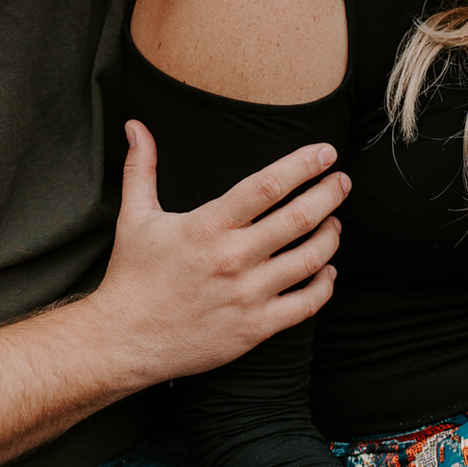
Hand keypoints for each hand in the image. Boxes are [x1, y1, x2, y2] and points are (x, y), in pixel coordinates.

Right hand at [89, 120, 348, 383]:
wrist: (125, 340)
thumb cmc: (132, 276)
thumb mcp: (134, 216)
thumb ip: (141, 167)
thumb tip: (135, 125)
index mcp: (207, 226)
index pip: (266, 186)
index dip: (302, 165)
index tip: (325, 153)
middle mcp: (232, 258)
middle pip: (298, 218)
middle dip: (329, 194)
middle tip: (342, 181)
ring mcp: (247, 295)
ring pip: (310, 260)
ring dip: (331, 236)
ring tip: (335, 222)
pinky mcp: (255, 328)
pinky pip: (306, 304)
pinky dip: (324, 284)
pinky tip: (326, 270)